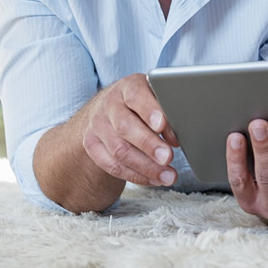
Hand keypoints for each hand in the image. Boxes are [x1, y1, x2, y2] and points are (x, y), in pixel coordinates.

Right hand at [78, 73, 178, 187]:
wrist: (105, 110)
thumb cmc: (139, 104)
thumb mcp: (153, 98)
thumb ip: (165, 113)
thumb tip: (174, 138)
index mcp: (127, 88)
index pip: (136, 96)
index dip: (149, 110)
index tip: (161, 125)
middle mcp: (109, 105)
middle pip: (125, 126)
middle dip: (148, 144)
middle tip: (168, 157)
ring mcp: (98, 126)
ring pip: (119, 151)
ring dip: (146, 167)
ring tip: (168, 176)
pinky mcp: (92, 146)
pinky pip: (113, 166)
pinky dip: (136, 176)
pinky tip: (154, 179)